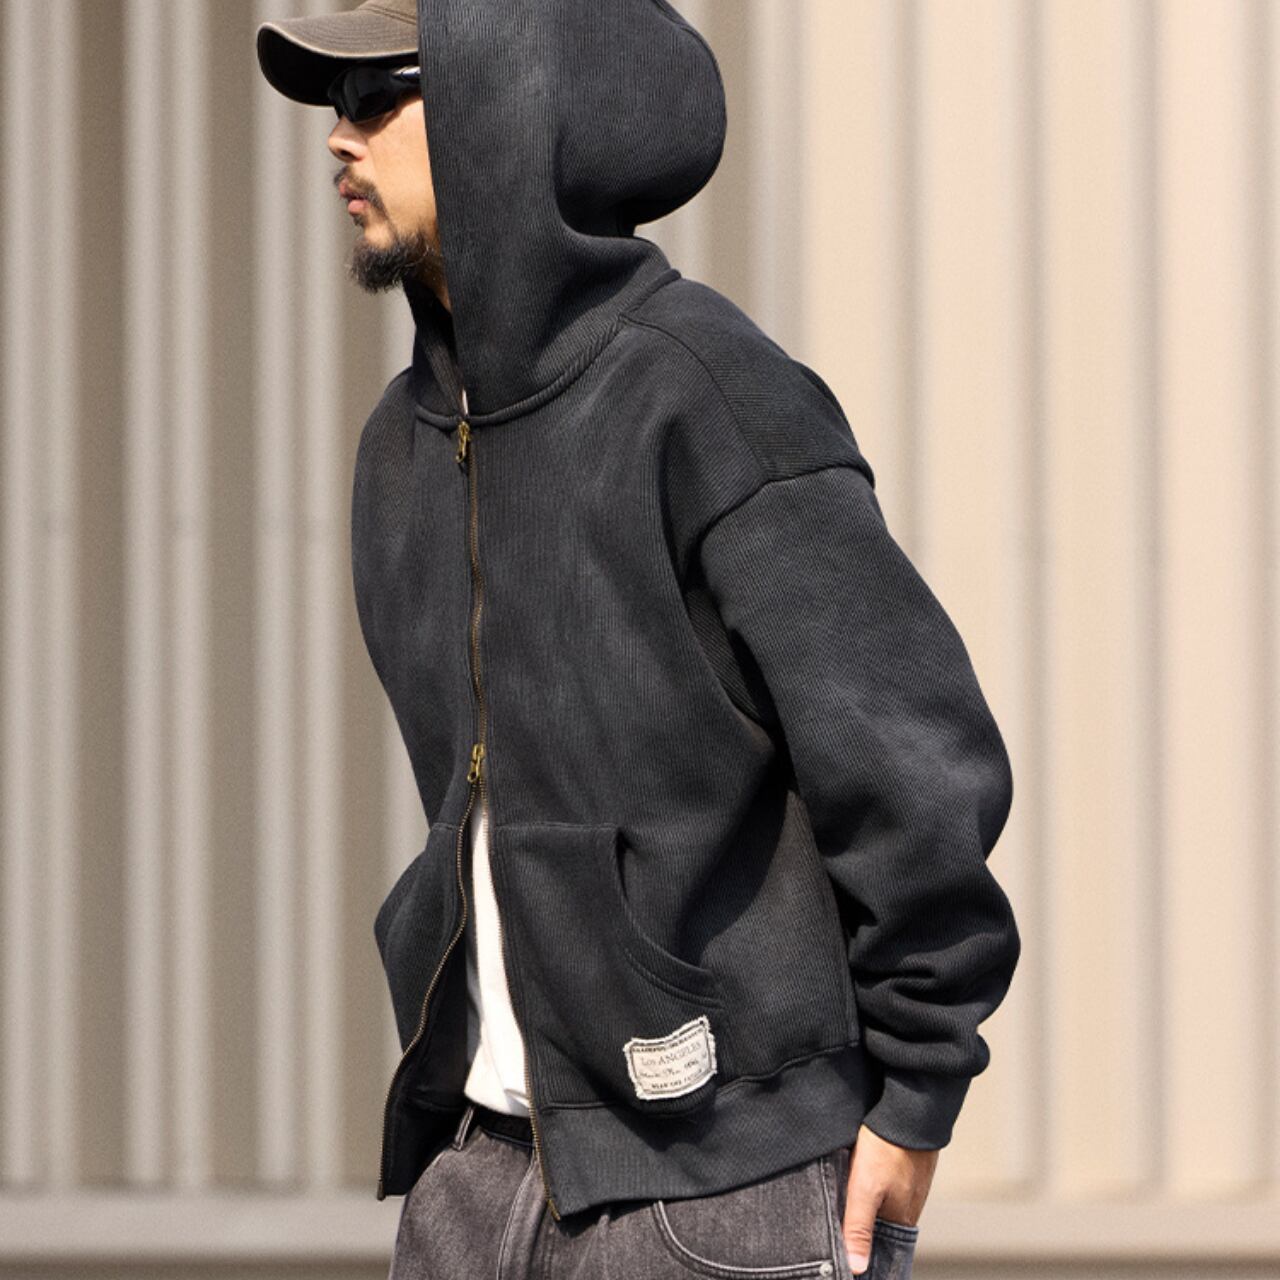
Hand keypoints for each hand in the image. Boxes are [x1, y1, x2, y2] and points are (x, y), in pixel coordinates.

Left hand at [839, 1124, 936, 1275]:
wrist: (909, 1109)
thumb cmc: (887, 1149)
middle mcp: (909, 1205)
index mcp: (903, 1219)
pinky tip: (858, 1176)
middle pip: (880, 1224)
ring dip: (865, 1204)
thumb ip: (859, 1227)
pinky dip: (871, 1184)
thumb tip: (857, 1268)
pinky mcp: (905, 1165)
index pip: (881, 1246)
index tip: (845, 1254)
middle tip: (838, 1226)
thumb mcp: (865, 1190)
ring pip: (881, 1202)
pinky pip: (885, 1183)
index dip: (863, 1249)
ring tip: (843, 1202)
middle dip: (861, 1227)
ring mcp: (909, 1184)